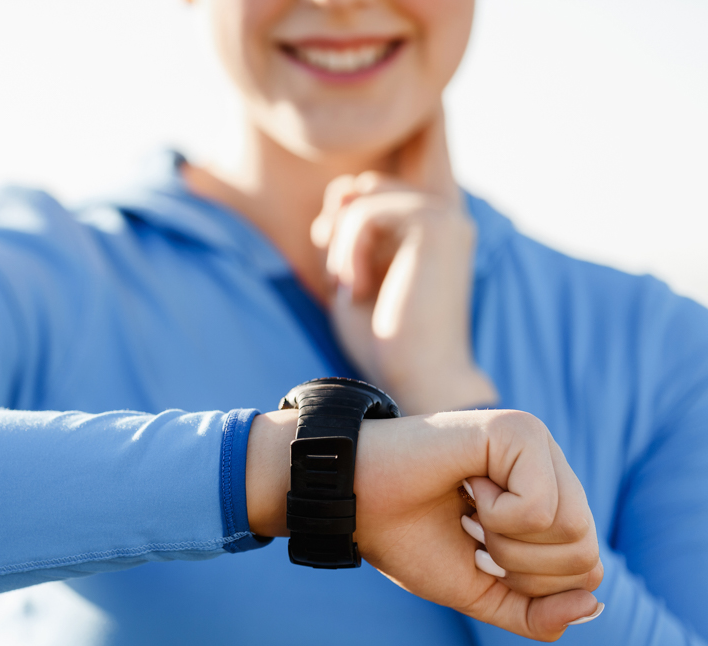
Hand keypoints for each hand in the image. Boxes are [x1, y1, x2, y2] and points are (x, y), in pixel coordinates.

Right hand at [246, 408, 602, 641]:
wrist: (347, 498)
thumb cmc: (401, 535)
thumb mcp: (474, 588)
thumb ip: (531, 611)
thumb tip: (593, 605)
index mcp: (544, 499)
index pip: (585, 569)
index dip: (530, 585)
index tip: (478, 552)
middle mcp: (549, 467)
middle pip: (586, 555)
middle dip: (522, 568)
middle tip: (472, 531)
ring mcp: (536, 443)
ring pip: (573, 531)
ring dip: (509, 542)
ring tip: (469, 508)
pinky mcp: (517, 431)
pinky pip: (541, 508)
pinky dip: (498, 516)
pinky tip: (466, 484)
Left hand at [311, 109, 496, 413]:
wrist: (412, 378)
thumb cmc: (383, 339)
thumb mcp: (354, 272)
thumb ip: (352, 228)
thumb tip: (346, 188)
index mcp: (431, 226)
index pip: (424, 154)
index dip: (420, 130)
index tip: (413, 139)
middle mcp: (446, 214)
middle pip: (367, 181)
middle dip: (335, 221)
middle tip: (338, 273)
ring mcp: (446, 215)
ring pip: (362, 197)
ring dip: (339, 243)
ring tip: (348, 285)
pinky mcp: (437, 225)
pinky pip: (366, 212)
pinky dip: (346, 250)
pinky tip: (354, 286)